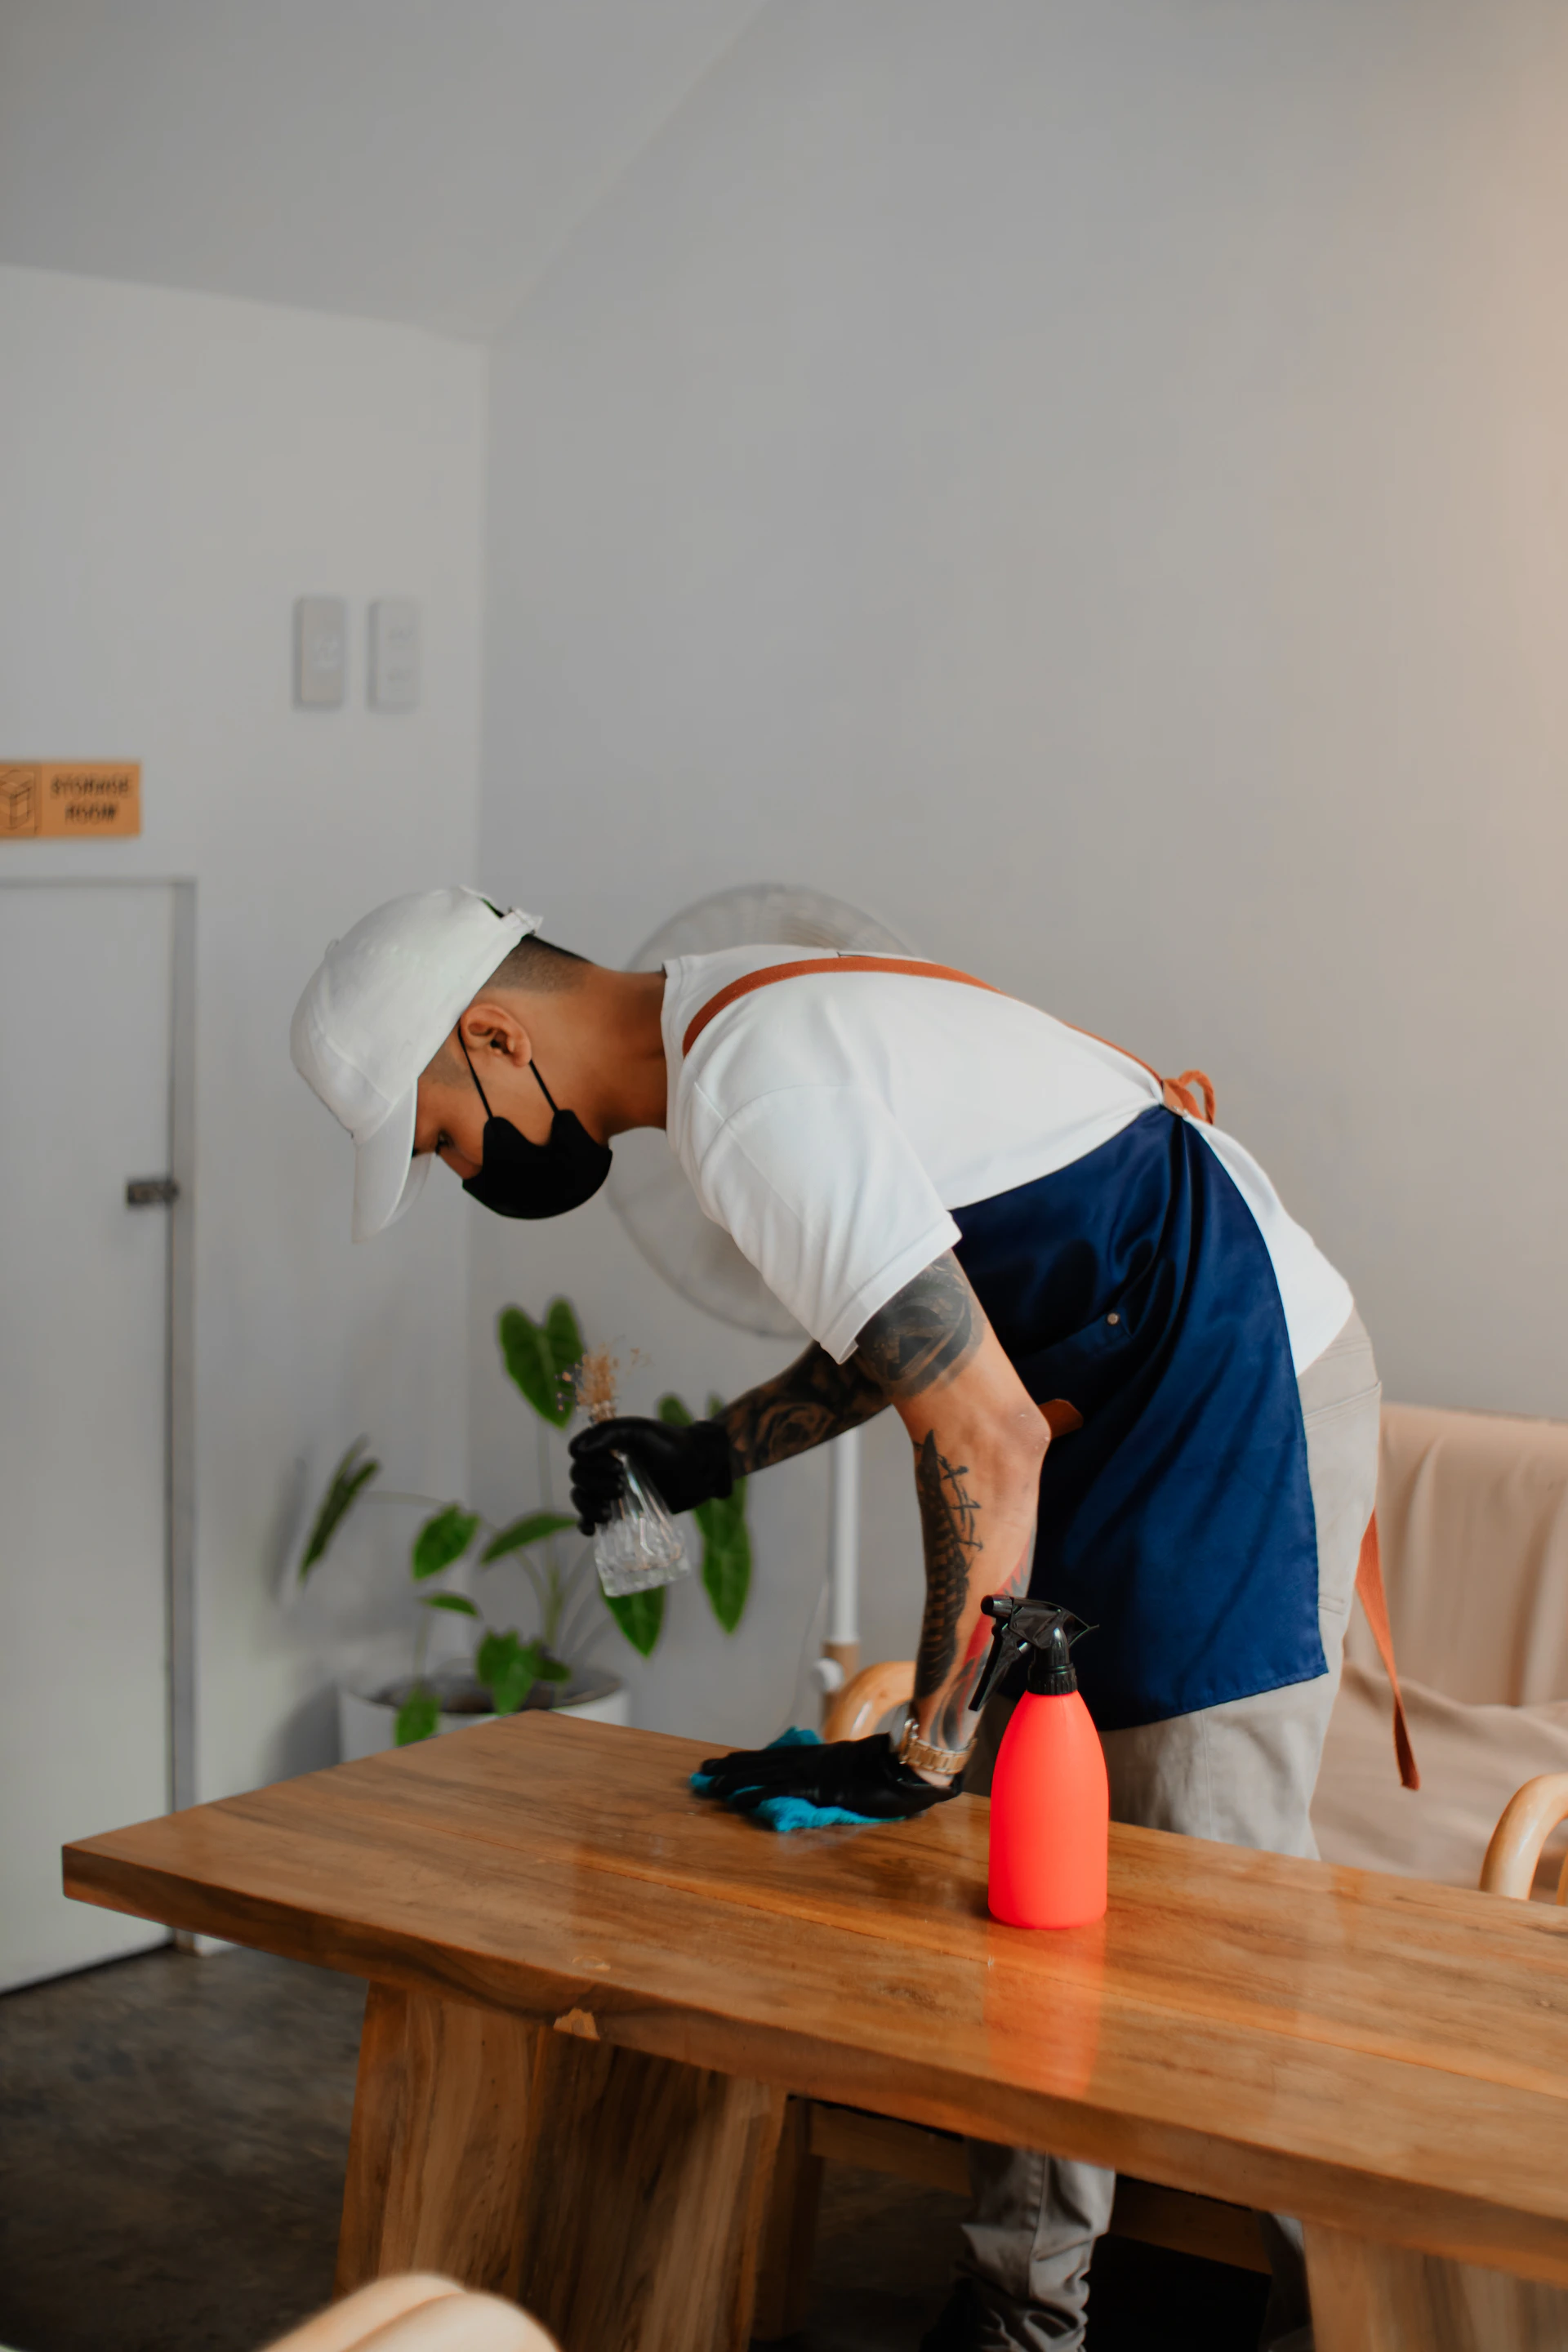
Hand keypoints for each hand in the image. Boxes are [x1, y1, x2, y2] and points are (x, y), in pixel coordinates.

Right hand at [568, 1415, 733, 1532]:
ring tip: (609, 1513)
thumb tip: (577, 1452)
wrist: (700, 1470)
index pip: (579, 1454)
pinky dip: (585, 1524)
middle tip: (621, 1485)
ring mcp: (611, 1490)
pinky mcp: (620, 1512)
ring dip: (588, 1507)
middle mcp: (605, 1467)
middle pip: (579, 1478)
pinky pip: (590, 1520)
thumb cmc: (673, 1446)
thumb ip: (610, 1433)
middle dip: (594, 1484)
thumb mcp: (642, 1431)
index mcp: (607, 1445)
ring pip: (581, 1499)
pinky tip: (592, 1529)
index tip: (617, 1465)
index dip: (591, 1462)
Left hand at [695, 1733, 957, 1820]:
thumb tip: (852, 1786)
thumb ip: (855, 1780)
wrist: (908, 1766)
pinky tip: (738, 1800)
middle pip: (763, 1762)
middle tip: (703, 1770)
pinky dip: (757, 1794)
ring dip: (735, 1779)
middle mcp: (811, 1759)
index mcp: (821, 1756)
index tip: (729, 1761)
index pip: (778, 1757)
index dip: (752, 1760)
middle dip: (732, 1766)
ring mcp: (813, 1770)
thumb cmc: (895, 1771)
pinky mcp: (817, 1785)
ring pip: (764, 1773)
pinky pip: (781, 1790)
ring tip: (709, 1784)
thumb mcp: (868, 1773)